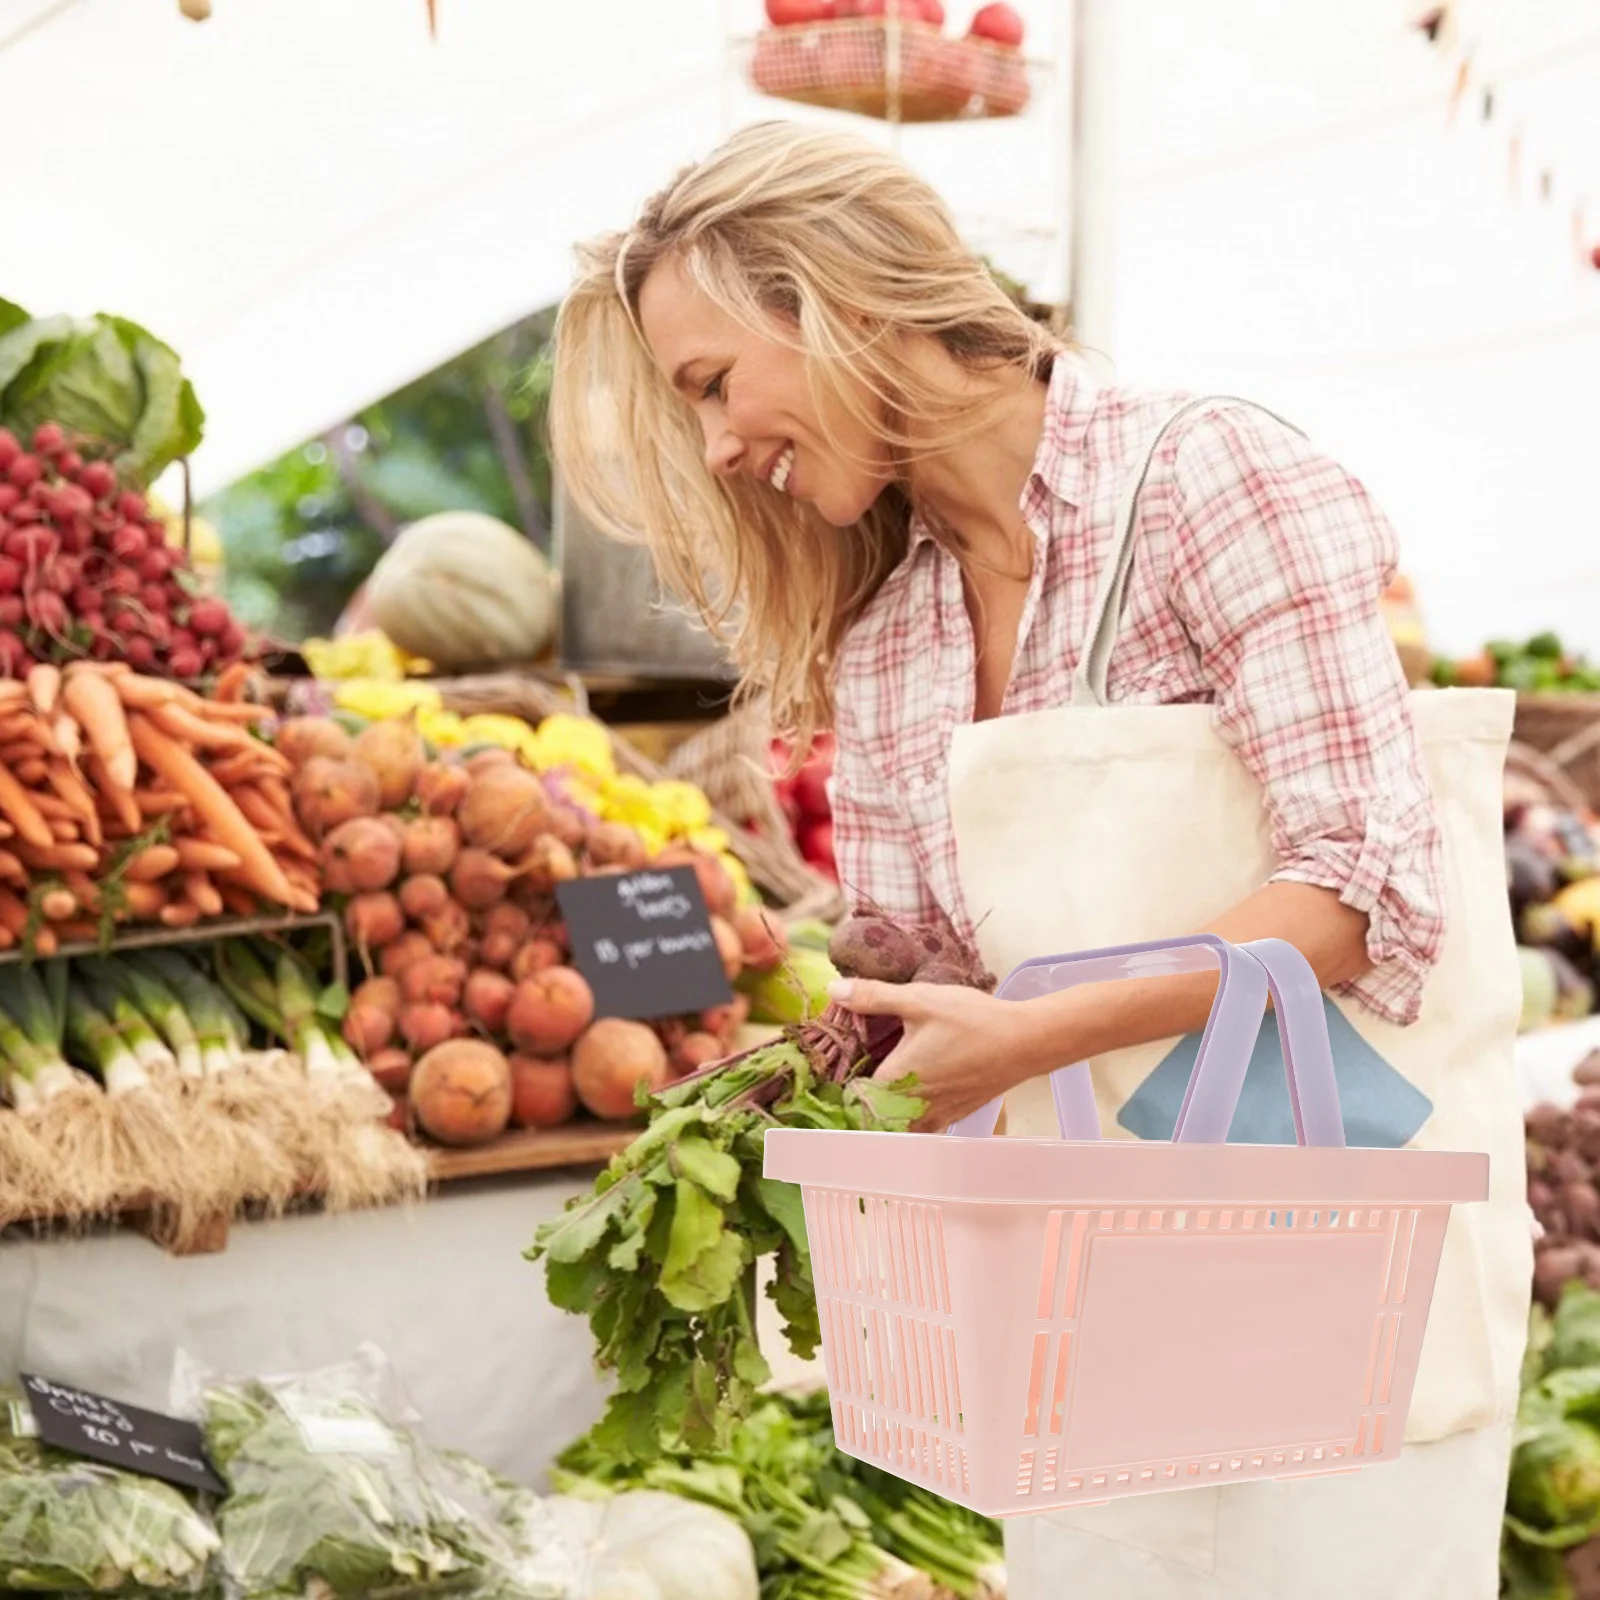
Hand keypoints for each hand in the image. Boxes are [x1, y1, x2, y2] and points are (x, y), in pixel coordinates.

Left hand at [828, 977, 1044, 1132]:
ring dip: (885, 1109)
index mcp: (896, 1081)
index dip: (839, 1083)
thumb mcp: (919, 1000)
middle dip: (860, 1098)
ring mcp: (935, 1116)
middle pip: (871, 1115)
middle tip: (857, 1071)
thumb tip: (834, 990)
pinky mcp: (953, 1116)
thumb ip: (873, 996)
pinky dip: (910, 1113)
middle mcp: (912, 1107)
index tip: (836, 1066)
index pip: (851, 1097)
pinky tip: (914, 1087)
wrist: (1024, 1042)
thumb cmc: (972, 1021)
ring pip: (896, 1125)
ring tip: (883, 1080)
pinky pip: (920, 1125)